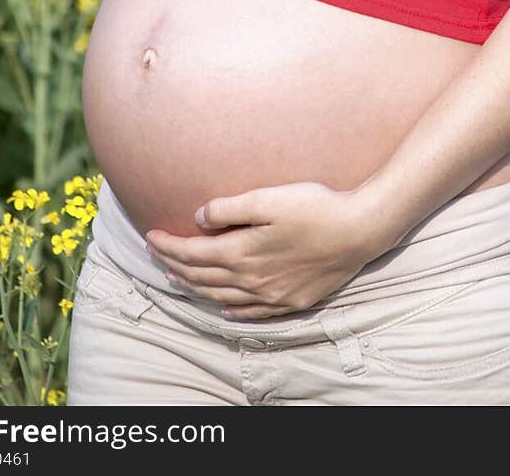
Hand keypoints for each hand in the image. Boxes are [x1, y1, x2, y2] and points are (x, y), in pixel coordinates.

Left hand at [144, 181, 382, 319]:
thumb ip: (230, 208)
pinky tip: (224, 307)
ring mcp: (271, 295)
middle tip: (156, 254)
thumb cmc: (316, 207)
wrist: (359, 231)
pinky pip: (251, 312)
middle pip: (202, 276)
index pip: (193, 253)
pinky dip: (231, 309)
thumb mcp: (269, 198)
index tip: (150, 234)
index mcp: (242, 252)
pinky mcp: (291, 301)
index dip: (168, 245)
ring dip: (195, 287)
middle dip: (175, 264)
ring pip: (221, 295)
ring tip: (177, 277)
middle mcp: (251, 280)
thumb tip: (198, 218)